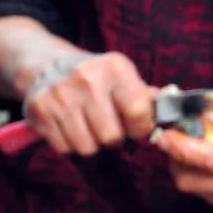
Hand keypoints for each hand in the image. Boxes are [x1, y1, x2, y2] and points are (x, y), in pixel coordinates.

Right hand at [21, 50, 156, 155]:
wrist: (46, 64)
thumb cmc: (94, 78)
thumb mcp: (121, 77)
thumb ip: (146, 97)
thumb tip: (172, 112)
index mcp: (115, 67)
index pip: (138, 112)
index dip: (140, 128)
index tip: (136, 127)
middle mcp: (87, 78)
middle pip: (111, 136)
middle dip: (113, 137)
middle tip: (107, 126)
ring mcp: (61, 94)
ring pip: (87, 147)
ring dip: (91, 142)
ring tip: (88, 125)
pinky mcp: (40, 109)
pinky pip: (64, 147)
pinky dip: (69, 143)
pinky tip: (69, 125)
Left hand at [159, 104, 212, 212]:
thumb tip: (204, 121)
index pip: (204, 158)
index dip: (178, 146)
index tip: (164, 132)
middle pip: (187, 179)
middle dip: (175, 157)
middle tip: (180, 137)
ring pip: (190, 188)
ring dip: (186, 166)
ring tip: (199, 147)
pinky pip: (203, 194)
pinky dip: (199, 177)